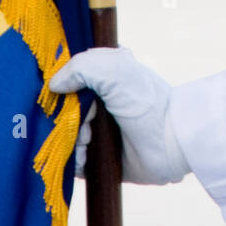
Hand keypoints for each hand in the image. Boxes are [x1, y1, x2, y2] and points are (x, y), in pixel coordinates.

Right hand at [50, 47, 190, 184]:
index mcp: (104, 74)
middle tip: (87, 122)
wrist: (171, 143)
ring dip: (71, 139)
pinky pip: (72, 159)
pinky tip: (87, 157)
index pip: (68, 76)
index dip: (62, 85)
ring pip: (64, 133)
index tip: (64, 93)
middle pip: (63, 108)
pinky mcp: (98, 156)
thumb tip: (54, 84)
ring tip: (90, 141)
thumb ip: (82, 66)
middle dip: (67, 116)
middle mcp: (99, 100)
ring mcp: (98, 129)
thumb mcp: (116, 70)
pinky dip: (74, 159)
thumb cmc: (145, 101)